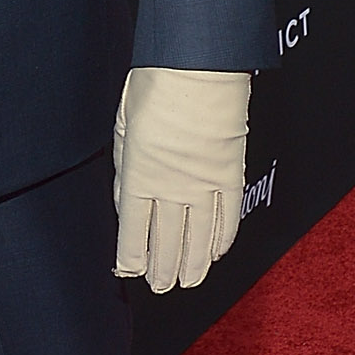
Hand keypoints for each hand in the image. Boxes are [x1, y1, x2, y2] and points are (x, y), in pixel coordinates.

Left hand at [113, 68, 249, 293]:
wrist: (198, 67)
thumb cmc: (155, 87)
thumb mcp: (124, 128)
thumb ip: (126, 169)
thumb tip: (127, 201)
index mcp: (139, 175)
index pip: (134, 229)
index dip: (132, 256)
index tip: (129, 270)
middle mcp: (171, 186)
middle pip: (166, 240)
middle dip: (162, 269)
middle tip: (161, 287)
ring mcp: (203, 184)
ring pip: (198, 237)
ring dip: (193, 264)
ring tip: (188, 282)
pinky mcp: (230, 174)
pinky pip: (228, 216)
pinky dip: (222, 239)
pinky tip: (216, 253)